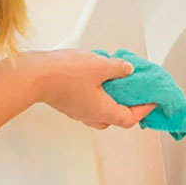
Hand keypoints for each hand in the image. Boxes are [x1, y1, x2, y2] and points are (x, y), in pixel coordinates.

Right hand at [29, 50, 155, 128]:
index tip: (153, 101)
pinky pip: (88, 100)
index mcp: (103, 111)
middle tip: (135, 92)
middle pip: (115, 117)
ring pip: (101, 109)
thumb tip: (128, 70)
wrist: (32, 76)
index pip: (130, 118)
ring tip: (117, 79)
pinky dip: (97, 91)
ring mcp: (76, 110)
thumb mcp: (100, 65)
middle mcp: (90, 115)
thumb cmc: (64, 74)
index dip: (144, 111)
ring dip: (111, 97)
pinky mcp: (66, 101)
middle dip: (128, 106)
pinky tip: (96, 74)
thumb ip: (118, 68)